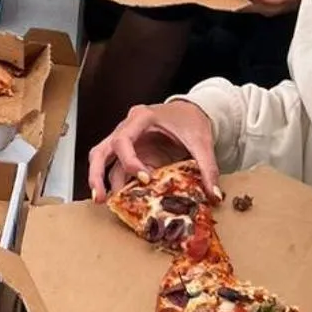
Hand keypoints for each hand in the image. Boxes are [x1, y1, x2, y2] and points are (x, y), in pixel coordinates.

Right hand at [87, 98, 220, 202]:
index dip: (129, 161)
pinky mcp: (130, 152)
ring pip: (102, 157)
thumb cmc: (191, 120)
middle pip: (101, 149)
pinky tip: (120, 198)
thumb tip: (214, 194)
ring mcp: (126, 140)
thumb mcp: (201, 142)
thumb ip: (207, 167)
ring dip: (99, 179)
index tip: (144, 179)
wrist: (192, 111)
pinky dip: (115, 181)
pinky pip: (116, 166)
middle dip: (97, 173)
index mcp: (142, 118)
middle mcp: (127, 127)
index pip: (123, 139)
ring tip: (102, 200)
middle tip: (101, 197)